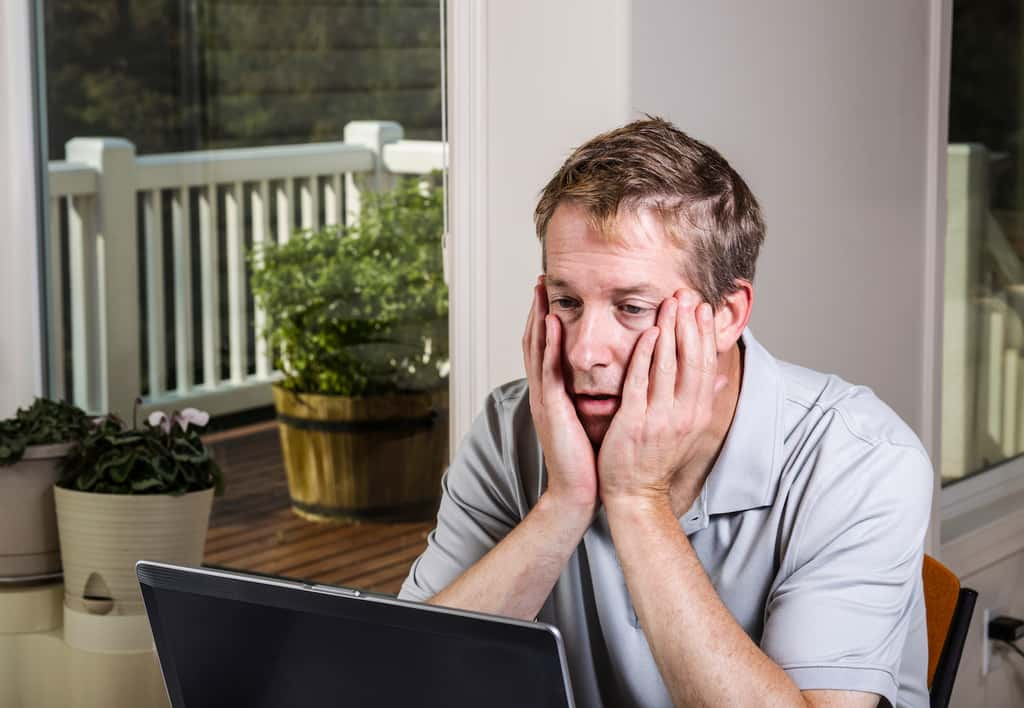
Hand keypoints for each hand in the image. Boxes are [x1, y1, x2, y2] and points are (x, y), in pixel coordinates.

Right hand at [522, 278, 597, 513]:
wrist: (577, 492)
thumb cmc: (590, 460)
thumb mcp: (593, 420)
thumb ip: (598, 397)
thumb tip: (618, 377)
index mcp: (554, 395)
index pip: (547, 350)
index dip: (546, 321)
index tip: (552, 295)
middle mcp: (544, 393)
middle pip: (535, 342)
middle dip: (536, 310)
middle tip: (539, 281)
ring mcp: (544, 399)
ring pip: (536, 350)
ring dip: (537, 317)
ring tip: (540, 290)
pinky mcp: (551, 408)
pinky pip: (547, 369)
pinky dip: (547, 344)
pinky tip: (551, 322)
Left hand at [597, 290, 726, 513]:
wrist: (635, 495)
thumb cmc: (656, 460)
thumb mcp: (688, 431)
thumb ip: (703, 402)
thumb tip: (725, 380)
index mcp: (698, 414)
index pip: (706, 365)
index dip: (705, 333)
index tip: (701, 306)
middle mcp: (685, 414)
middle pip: (692, 359)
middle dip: (689, 323)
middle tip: (686, 293)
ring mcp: (660, 418)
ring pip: (669, 365)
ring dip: (670, 330)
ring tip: (670, 303)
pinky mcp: (635, 422)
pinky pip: (642, 382)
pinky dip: (646, 355)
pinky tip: (648, 332)